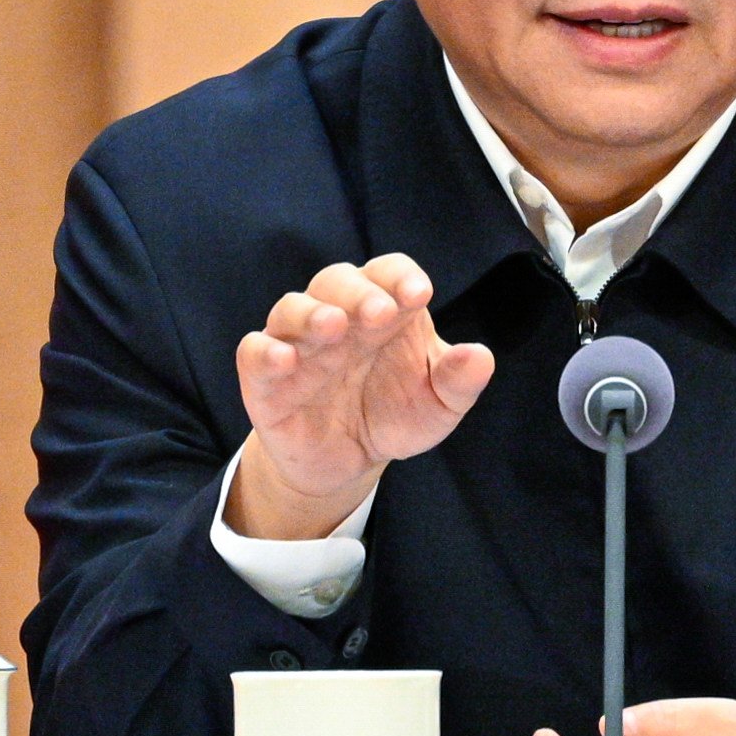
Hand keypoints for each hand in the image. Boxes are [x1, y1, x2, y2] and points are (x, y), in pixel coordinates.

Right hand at [228, 254, 495, 538]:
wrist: (348, 462)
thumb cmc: (394, 415)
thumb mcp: (437, 406)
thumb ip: (458, 381)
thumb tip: (480, 357)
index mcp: (384, 311)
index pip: (388, 273)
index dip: (400, 276)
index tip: (419, 294)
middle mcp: (339, 317)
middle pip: (339, 281)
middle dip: (360, 292)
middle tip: (380, 312)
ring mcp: (299, 344)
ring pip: (293, 307)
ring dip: (311, 312)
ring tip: (333, 326)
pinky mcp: (266, 378)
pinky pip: (255, 351)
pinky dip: (265, 351)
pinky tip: (285, 359)